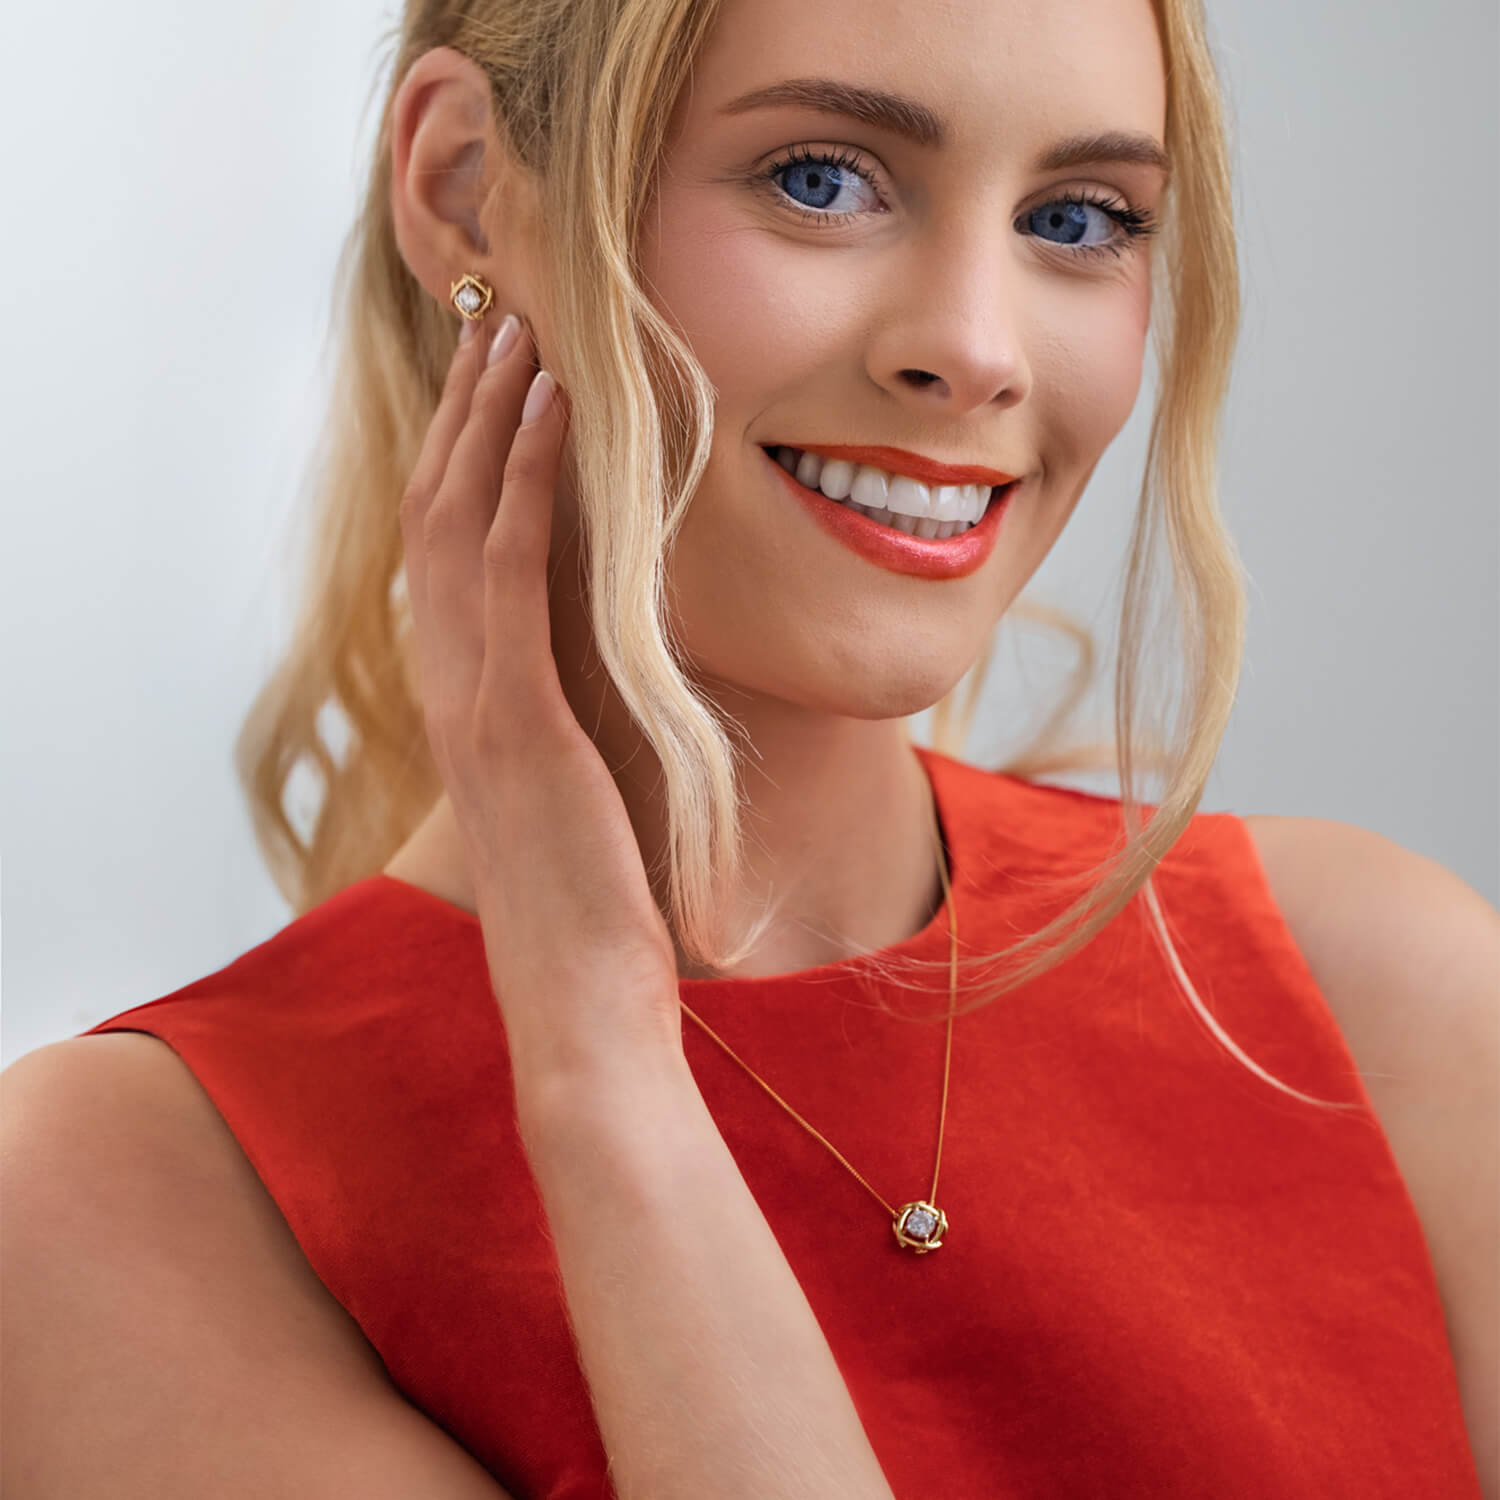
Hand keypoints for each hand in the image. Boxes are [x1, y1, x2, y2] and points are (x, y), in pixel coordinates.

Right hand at [398, 313, 684, 1091]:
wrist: (583, 1012)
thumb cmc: (594, 916)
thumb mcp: (580, 801)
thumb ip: (578, 728)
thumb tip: (619, 675)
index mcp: (468, 706)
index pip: (448, 554)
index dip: (463, 458)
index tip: (496, 384)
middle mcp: (453, 690)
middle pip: (438, 514)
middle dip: (465, 413)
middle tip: (496, 322)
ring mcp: (475, 703)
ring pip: (461, 522)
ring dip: (489, 419)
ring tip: (521, 333)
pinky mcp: (519, 721)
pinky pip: (513, 573)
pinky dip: (526, 484)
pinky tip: (554, 414)